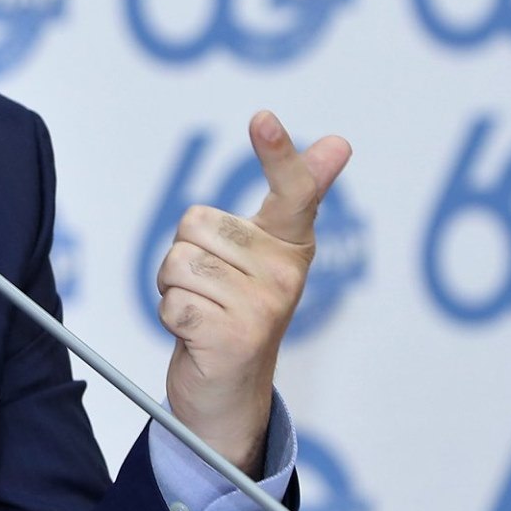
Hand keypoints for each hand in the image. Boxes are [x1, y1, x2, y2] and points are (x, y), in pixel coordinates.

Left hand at [155, 110, 350, 475]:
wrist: (229, 393)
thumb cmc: (235, 311)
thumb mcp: (259, 254)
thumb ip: (287, 198)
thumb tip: (340, 143)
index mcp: (292, 245)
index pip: (292, 190)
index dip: (278, 153)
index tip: (262, 118)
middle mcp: (286, 274)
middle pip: (196, 224)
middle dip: (185, 254)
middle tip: (210, 289)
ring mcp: (264, 308)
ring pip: (179, 263)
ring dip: (173, 288)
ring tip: (202, 311)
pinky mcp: (235, 339)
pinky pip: (172, 302)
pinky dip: (170, 318)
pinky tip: (196, 336)